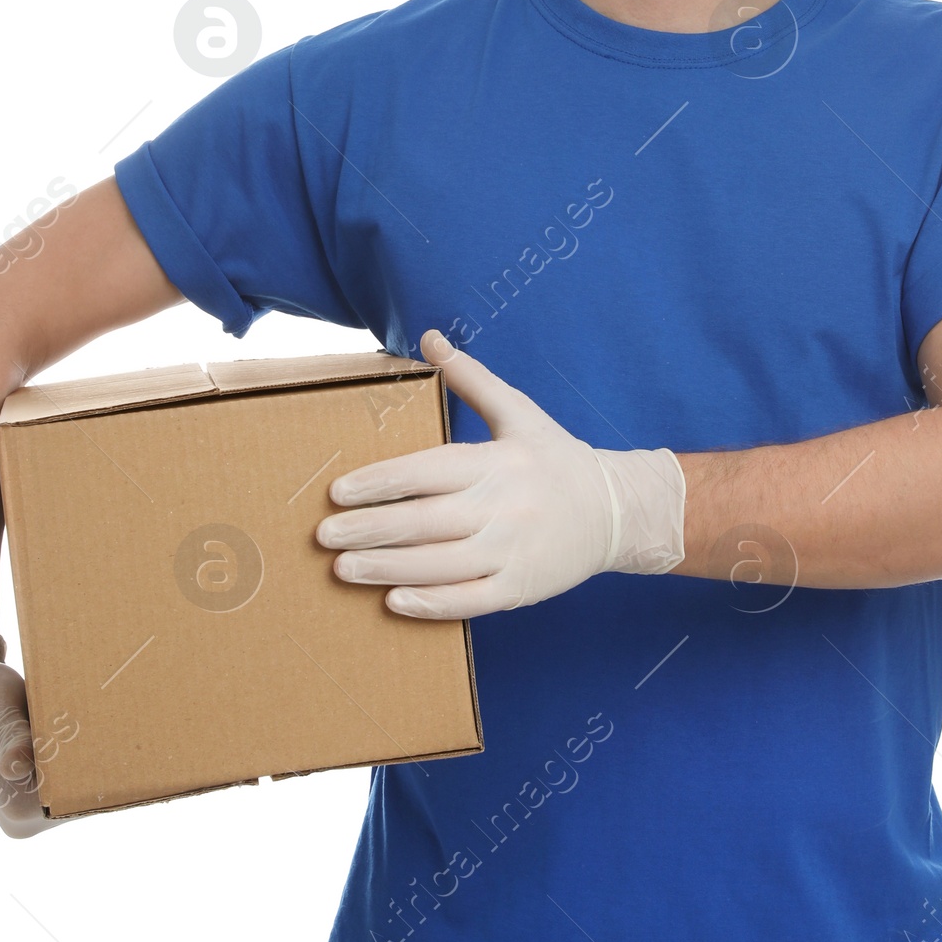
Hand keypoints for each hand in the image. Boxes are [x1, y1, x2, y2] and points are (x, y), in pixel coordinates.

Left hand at [316, 329, 684, 618]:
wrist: (617, 510)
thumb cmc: (556, 459)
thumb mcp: (519, 412)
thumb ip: (471, 378)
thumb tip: (430, 337)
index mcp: (498, 462)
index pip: (428, 471)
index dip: (381, 482)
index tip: (338, 492)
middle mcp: (504, 508)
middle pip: (426, 521)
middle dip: (370, 529)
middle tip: (324, 536)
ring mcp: (513, 552)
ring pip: (441, 565)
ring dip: (388, 568)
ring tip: (342, 570)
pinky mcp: (521, 588)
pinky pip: (471, 601)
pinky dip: (432, 604)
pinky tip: (394, 602)